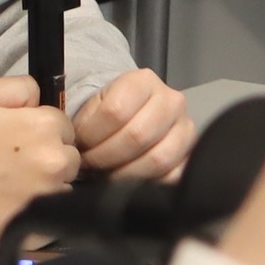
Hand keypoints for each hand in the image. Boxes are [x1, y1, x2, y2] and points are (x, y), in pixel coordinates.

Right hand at [0, 75, 80, 247]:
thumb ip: (20, 87)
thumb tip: (42, 96)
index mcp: (44, 127)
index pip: (65, 126)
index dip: (43, 131)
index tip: (21, 141)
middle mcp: (54, 162)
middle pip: (70, 157)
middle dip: (50, 158)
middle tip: (17, 164)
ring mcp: (49, 197)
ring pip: (64, 187)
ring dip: (48, 185)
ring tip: (14, 186)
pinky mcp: (41, 230)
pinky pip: (53, 215)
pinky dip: (40, 212)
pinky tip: (14, 205)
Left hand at [71, 68, 193, 180]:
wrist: (134, 116)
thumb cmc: (109, 113)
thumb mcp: (93, 105)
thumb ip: (85, 121)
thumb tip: (74, 148)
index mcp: (144, 81)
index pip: (116, 110)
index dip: (91, 134)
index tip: (79, 143)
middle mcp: (171, 101)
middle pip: (137, 136)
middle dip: (105, 156)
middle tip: (90, 163)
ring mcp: (186, 129)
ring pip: (156, 159)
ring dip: (124, 173)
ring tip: (106, 173)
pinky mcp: (190, 156)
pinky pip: (171, 177)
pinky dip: (146, 184)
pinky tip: (127, 181)